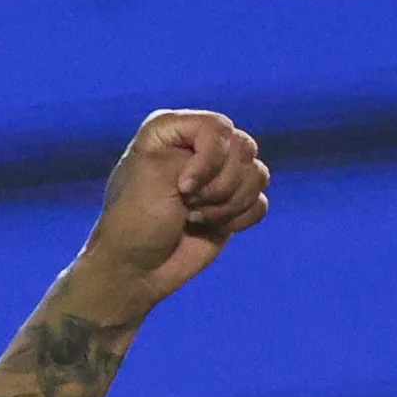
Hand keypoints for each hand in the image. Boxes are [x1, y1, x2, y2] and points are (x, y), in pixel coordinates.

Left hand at [70, 110, 268, 323]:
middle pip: (244, 148)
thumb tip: (248, 167)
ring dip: (227, 205)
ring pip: (257, 176)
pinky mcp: (233, 205)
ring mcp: (219, 175)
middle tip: (186, 203)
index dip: (210, 160)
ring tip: (194, 217)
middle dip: (219, 186)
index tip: (182, 188)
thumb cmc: (137, 219)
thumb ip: (203, 155)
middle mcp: (199, 145)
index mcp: (173, 129)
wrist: (136, 268)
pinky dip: (239, 220)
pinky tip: (211, 228)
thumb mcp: (159, 174)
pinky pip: (260, 204)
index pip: (219, 128)